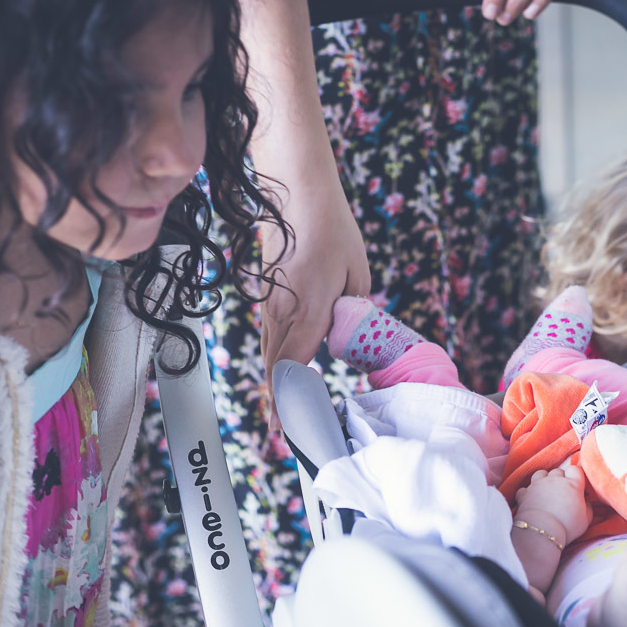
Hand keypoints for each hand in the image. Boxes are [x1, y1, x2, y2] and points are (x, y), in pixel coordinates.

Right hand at [259, 200, 370, 432]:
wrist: (295, 191)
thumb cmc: (332, 229)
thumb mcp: (359, 276)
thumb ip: (355, 313)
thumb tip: (350, 335)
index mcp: (307, 311)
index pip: (293, 369)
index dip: (290, 403)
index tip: (290, 429)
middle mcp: (281, 312)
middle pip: (275, 370)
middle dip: (281, 404)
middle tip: (289, 434)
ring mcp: (270, 305)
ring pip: (269, 355)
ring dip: (277, 385)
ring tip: (285, 415)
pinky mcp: (267, 297)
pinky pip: (269, 338)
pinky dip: (275, 361)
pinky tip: (285, 374)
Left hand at [515, 463, 591, 542]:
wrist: (541, 531)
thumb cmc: (566, 526)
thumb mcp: (585, 520)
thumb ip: (588, 508)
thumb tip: (587, 502)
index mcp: (572, 484)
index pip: (575, 469)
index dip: (576, 475)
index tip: (576, 485)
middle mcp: (554, 480)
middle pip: (558, 471)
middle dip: (560, 479)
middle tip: (562, 493)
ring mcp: (537, 485)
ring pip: (541, 473)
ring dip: (544, 480)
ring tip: (546, 491)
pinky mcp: (524, 493)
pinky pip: (525, 488)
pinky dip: (528, 492)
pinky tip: (531, 499)